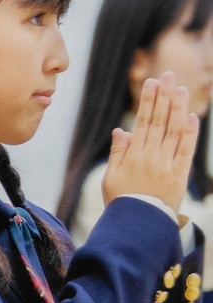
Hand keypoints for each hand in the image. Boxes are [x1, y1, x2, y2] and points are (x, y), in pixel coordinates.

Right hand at [102, 71, 198, 212]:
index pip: (142, 123)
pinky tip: (192, 117)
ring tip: (181, 89)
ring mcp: (166, 166)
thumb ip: (117, 153)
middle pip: (159, 122)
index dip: (148, 101)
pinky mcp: (179, 176)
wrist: (138, 227)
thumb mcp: (110, 179)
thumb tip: (122, 130)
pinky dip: (190, 133)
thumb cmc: (121, 203)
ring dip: (178, 109)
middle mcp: (150, 158)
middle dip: (164, 97)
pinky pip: (186, 151)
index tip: (151, 83)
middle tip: (168, 75)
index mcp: (132, 157)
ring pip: (174, 132)